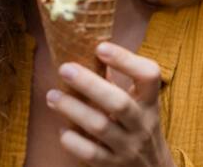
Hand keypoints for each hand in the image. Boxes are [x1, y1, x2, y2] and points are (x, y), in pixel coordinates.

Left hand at [45, 42, 174, 166]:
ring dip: (73, 109)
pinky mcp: (113, 165)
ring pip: (100, 127)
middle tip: (64, 69)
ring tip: (52, 96)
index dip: (126, 60)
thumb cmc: (138, 126)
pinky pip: (90, 154)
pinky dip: (73, 141)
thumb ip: (116, 83)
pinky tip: (63, 130)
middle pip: (118, 102)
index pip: (149, 75)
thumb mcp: (139, 104)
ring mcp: (129, 147)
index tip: (100, 47)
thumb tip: (83, 52)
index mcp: (149, 101)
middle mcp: (142, 123)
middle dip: (89, 84)